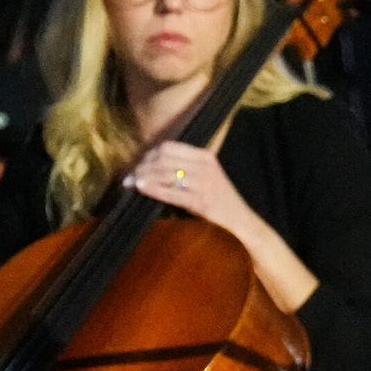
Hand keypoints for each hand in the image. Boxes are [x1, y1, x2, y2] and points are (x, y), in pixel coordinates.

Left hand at [126, 141, 320, 312]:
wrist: (241, 224)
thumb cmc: (218, 203)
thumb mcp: (205, 178)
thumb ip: (183, 169)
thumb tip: (149, 167)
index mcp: (206, 156)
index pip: (169, 146)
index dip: (148, 154)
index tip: (136, 165)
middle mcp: (206, 166)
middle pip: (163, 158)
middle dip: (142, 166)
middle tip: (128, 177)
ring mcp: (205, 183)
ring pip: (165, 173)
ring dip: (143, 177)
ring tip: (130, 184)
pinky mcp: (202, 201)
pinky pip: (171, 192)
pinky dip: (153, 189)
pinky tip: (141, 189)